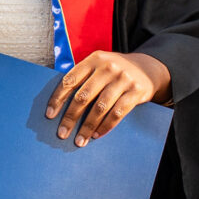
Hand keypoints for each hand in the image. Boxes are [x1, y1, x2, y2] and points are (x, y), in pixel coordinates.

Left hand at [46, 50, 171, 143]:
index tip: (50, 115)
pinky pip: (117, 113)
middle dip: (70, 118)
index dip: (58, 99)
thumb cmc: (116, 71)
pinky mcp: (136, 91)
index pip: (70, 80)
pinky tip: (97, 134)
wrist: (148, 69)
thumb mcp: (100, 66)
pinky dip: (106, 126)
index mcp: (94, 59)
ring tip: (80, 139)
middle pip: (83, 96)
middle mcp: (108, 67)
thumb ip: (83, 77)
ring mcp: (123, 79)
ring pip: (100, 107)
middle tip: (62, 133)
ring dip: (87, 126)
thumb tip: (59, 103)